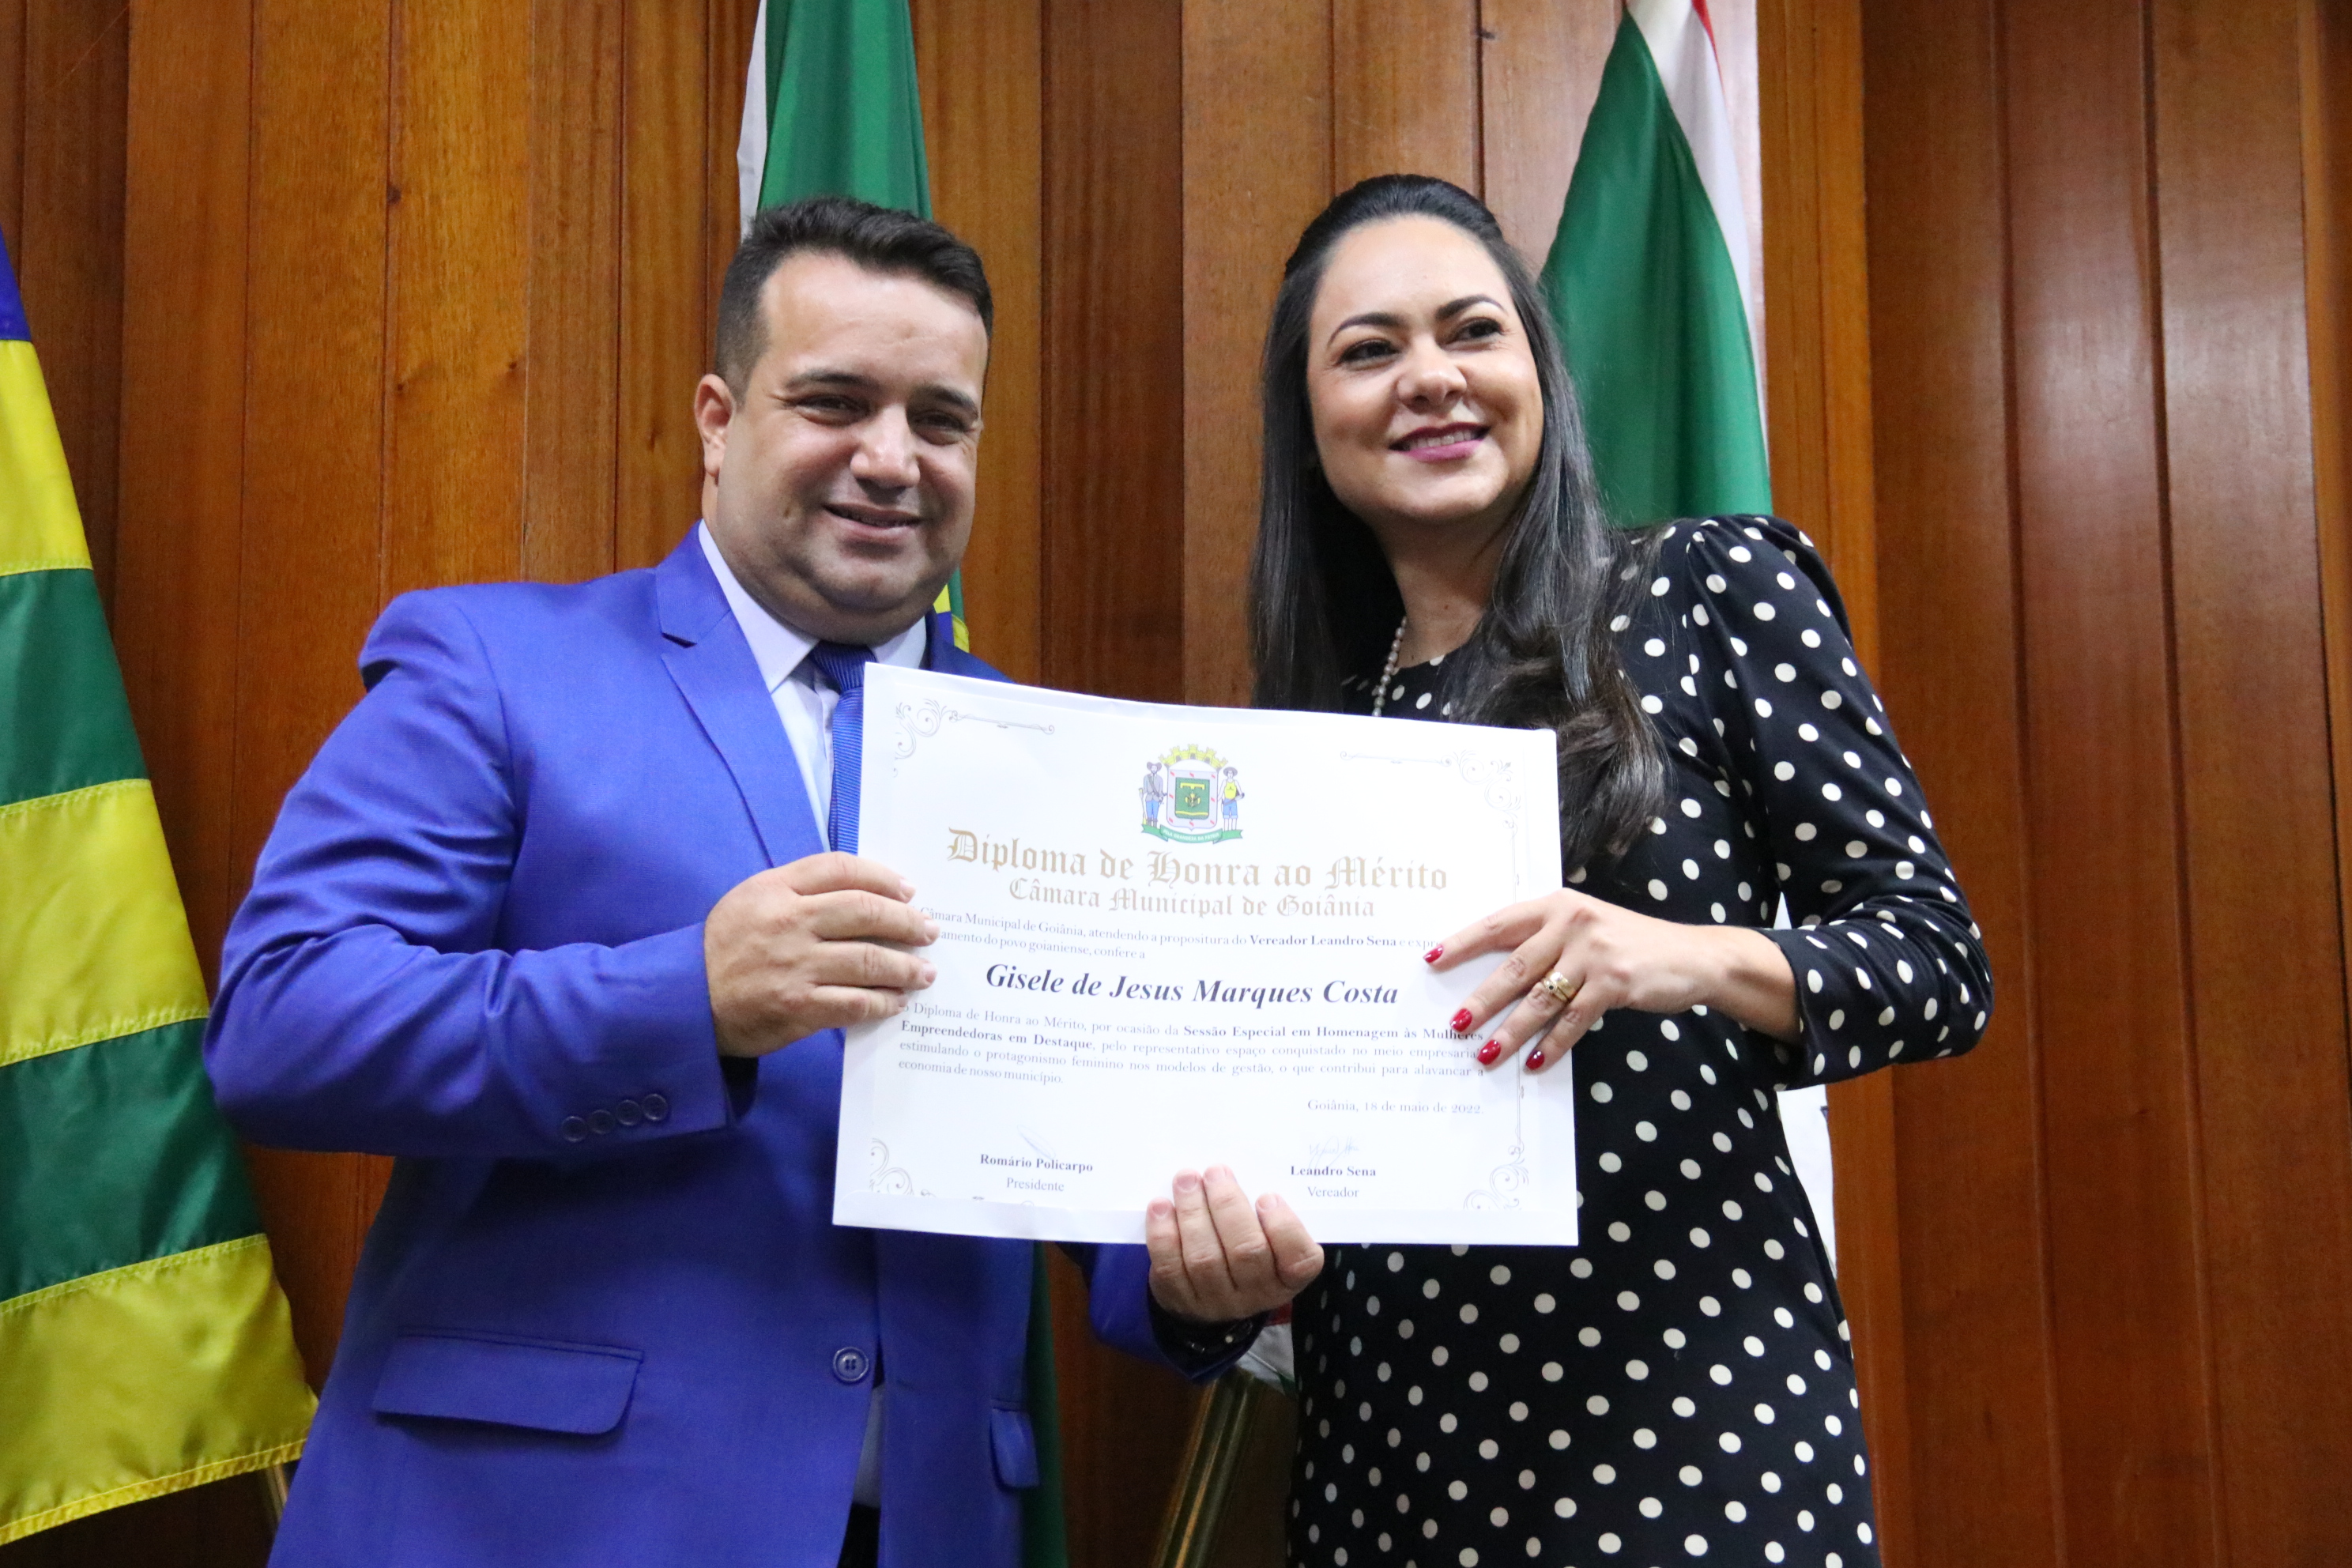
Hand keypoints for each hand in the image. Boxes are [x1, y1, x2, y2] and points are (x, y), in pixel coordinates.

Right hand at [704, 851, 937, 1057]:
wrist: (684, 1000)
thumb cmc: (725, 948)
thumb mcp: (752, 900)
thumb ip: (800, 890)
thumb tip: (866, 893)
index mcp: (776, 890)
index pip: (841, 869)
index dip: (883, 877)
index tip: (908, 891)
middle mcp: (788, 923)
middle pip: (865, 912)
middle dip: (907, 921)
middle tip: (929, 931)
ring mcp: (795, 967)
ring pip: (868, 960)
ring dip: (905, 967)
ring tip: (924, 972)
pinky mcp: (798, 1007)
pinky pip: (855, 1003)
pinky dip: (882, 1003)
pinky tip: (895, 1002)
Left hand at [1144, 1166, 1323, 1322]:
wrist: (1209, 1296)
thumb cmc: (1246, 1251)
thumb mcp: (1268, 1240)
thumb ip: (1264, 1215)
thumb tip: (1235, 1175)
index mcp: (1287, 1277)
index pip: (1299, 1261)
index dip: (1284, 1227)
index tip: (1267, 1196)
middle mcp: (1255, 1294)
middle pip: (1245, 1251)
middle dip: (1227, 1204)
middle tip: (1215, 1172)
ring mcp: (1216, 1301)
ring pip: (1204, 1257)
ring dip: (1192, 1211)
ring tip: (1186, 1180)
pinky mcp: (1180, 1299)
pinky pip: (1170, 1267)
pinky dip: (1163, 1233)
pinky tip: (1161, 1206)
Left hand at [1429, 890, 1797, 1072]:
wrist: (1692, 956)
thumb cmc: (1628, 944)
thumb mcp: (1585, 929)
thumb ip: (1546, 942)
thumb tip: (1494, 981)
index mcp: (1556, 906)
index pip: (1498, 924)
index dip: (1463, 943)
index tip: (1431, 961)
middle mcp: (1571, 923)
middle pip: (1513, 967)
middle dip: (1481, 1001)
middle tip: (1455, 1026)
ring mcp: (1593, 953)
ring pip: (1539, 999)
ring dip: (1511, 1031)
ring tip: (1487, 1054)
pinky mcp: (1614, 982)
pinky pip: (1573, 1020)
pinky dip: (1552, 1045)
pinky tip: (1536, 1063)